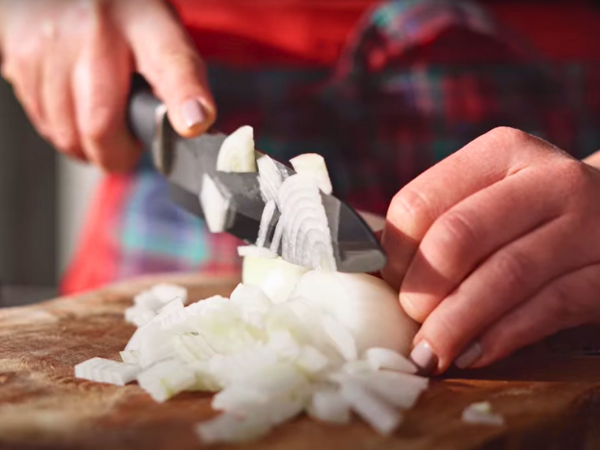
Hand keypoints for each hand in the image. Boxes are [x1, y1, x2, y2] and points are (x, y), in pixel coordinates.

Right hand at [0, 0, 214, 170]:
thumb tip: (193, 124)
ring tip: (101, 125)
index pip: (172, 64)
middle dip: (116, 155)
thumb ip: (179, 82)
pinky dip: (62, 131)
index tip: (193, 125)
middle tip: (128, 149)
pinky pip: (43, 121)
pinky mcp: (19, 57)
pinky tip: (74, 110)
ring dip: (86, 146)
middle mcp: (95, 32)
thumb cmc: (121, 18)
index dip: (184, 98)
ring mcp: (51, 44)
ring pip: (66, 133)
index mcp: (146, 26)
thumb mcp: (162, 36)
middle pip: (100, 125)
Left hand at [381, 127, 599, 373]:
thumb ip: (439, 220)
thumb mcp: (491, 197)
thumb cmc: (532, 215)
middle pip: (458, 236)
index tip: (389, 284)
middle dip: (423, 289)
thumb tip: (368, 261)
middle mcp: (547, 179)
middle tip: (410, 322)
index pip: (420, 202)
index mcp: (501, 153)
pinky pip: (548, 308)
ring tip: (429, 353)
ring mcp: (586, 225)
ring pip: (504, 275)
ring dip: (456, 323)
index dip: (394, 253)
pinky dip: (501, 336)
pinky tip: (472, 353)